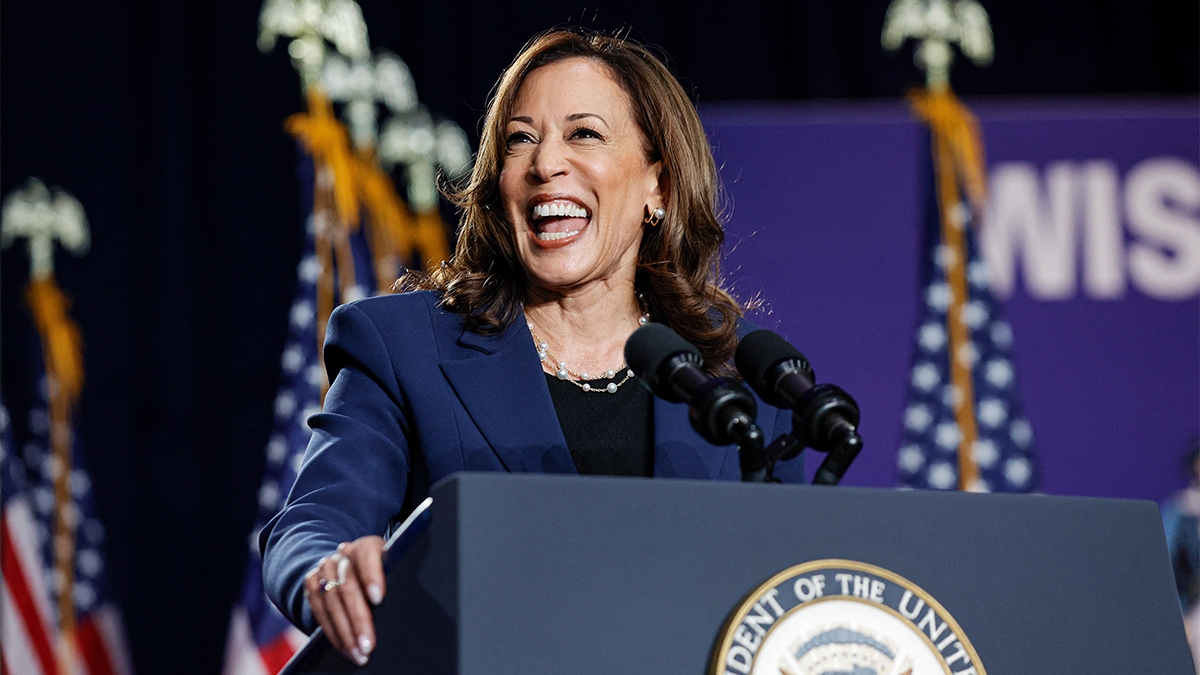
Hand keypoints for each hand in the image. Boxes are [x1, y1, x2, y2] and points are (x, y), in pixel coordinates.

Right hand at [303, 535, 385, 664]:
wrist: (346, 563)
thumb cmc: (380, 571)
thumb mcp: (390, 568)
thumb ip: (394, 577)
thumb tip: (408, 606)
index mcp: (367, 546)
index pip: (368, 556)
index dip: (372, 577)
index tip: (378, 599)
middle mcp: (343, 555)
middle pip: (348, 587)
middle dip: (358, 620)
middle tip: (368, 645)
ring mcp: (324, 568)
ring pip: (332, 602)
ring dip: (345, 633)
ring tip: (358, 654)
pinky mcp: (311, 583)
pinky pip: (319, 611)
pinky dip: (332, 633)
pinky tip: (344, 648)